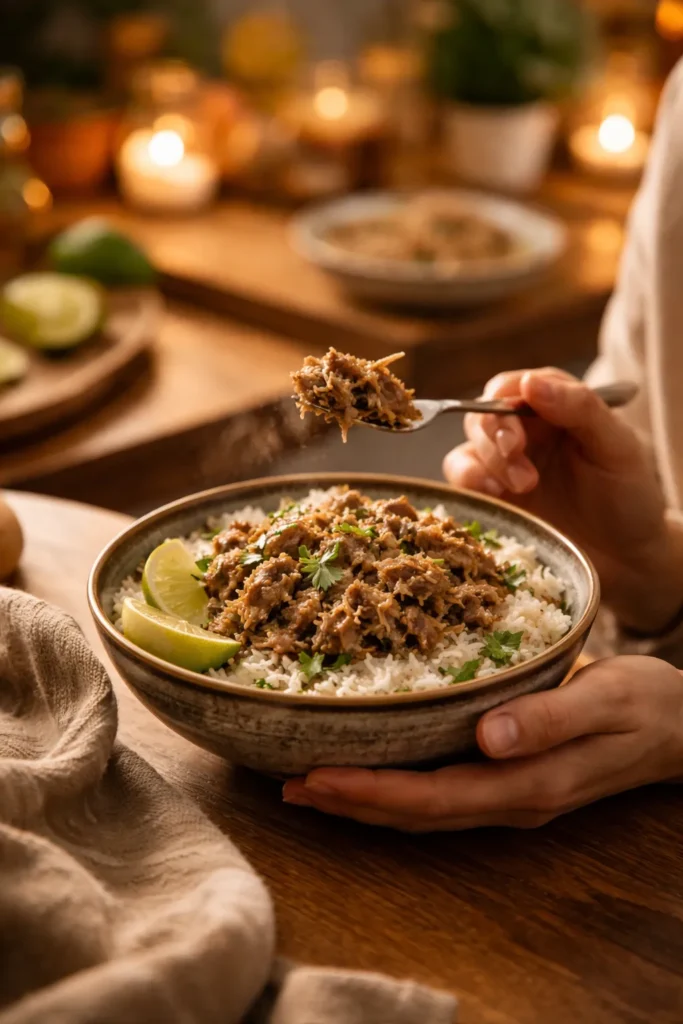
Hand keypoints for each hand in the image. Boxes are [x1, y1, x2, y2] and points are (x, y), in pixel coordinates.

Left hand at [283, 658, 682, 831]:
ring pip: (424, 808)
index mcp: (529, 784)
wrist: (682, 726)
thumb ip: (550, 719)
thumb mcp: (607, 703)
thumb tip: (487, 737)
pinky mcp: (510, 776)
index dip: (371, 791)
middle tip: (287, 785)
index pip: (434, 798)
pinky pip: (440, 791)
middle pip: (416, 813)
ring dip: (365, 799)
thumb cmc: (647, 706)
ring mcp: (510, 793)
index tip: (314, 775)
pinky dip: (396, 784)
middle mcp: (512, 798)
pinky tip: (370, 767)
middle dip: (350, 802)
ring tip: (308, 784)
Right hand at [443, 368, 682, 632]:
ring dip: (485, 465)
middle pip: (481, 418)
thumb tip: (531, 382)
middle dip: (496, 439)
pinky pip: (462, 486)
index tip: (517, 431)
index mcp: (553, 407)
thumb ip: (580, 408)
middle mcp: (524, 433)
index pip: (510, 388)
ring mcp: (504, 469)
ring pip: (467, 451)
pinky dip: (470, 487)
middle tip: (522, 465)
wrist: (628, 557)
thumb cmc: (629, 495)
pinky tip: (497, 498)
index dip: (502, 403)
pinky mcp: (494, 503)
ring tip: (523, 487)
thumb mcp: (618, 446)